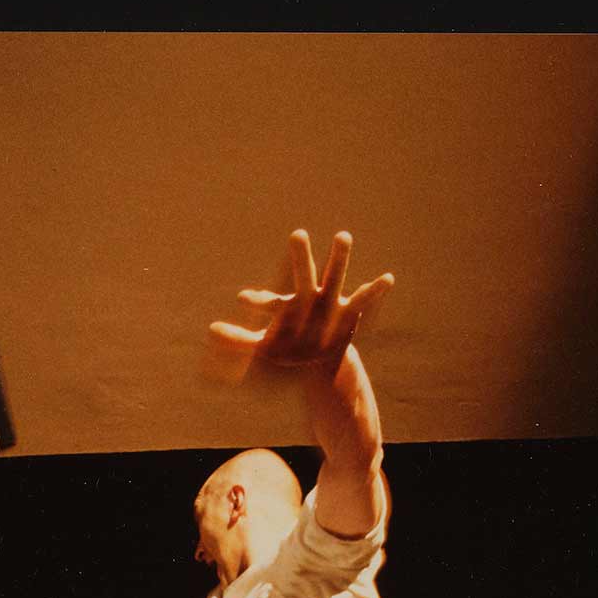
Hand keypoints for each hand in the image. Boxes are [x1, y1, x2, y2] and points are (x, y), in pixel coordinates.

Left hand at [208, 228, 393, 383]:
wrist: (317, 362)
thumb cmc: (286, 350)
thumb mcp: (261, 350)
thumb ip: (237, 341)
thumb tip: (209, 331)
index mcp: (285, 307)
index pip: (269, 301)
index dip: (258, 300)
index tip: (243, 300)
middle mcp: (306, 299)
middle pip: (302, 276)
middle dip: (300, 258)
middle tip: (296, 234)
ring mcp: (328, 302)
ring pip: (333, 276)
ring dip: (338, 258)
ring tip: (343, 235)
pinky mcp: (348, 312)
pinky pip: (363, 299)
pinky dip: (375, 290)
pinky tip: (387, 278)